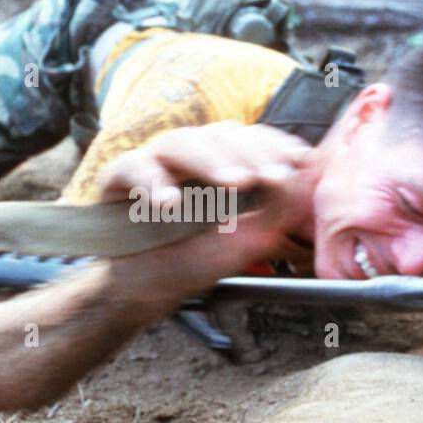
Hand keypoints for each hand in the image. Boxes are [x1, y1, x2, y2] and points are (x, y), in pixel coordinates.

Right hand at [97, 122, 315, 287]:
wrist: (149, 288)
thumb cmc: (197, 256)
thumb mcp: (250, 237)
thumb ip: (278, 208)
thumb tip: (306, 177)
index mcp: (219, 161)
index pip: (249, 137)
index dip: (274, 145)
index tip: (299, 161)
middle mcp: (187, 155)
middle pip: (218, 134)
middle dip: (250, 154)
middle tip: (272, 178)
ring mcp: (152, 161)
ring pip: (180, 142)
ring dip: (210, 161)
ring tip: (232, 185)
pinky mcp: (116, 177)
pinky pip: (133, 167)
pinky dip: (152, 183)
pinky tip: (170, 205)